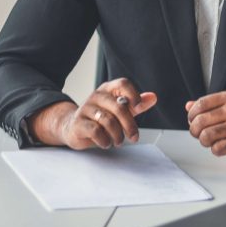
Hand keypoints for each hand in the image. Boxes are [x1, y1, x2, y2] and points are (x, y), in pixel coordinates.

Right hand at [32, 78, 156, 149]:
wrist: (73, 127)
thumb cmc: (100, 118)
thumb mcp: (120, 110)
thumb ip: (136, 105)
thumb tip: (153, 97)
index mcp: (108, 90)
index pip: (123, 84)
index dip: (133, 94)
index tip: (139, 107)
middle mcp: (97, 96)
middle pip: (119, 107)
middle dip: (129, 125)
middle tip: (133, 137)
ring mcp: (86, 109)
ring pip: (108, 120)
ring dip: (117, 135)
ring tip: (118, 141)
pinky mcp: (78, 123)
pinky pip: (95, 131)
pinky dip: (105, 140)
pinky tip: (106, 143)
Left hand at [185, 91, 225, 156]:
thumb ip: (210, 105)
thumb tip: (188, 106)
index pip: (201, 104)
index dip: (192, 115)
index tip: (192, 120)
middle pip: (201, 121)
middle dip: (195, 130)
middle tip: (198, 134)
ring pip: (207, 136)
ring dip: (204, 141)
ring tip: (209, 141)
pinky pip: (218, 148)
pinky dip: (215, 150)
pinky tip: (220, 147)